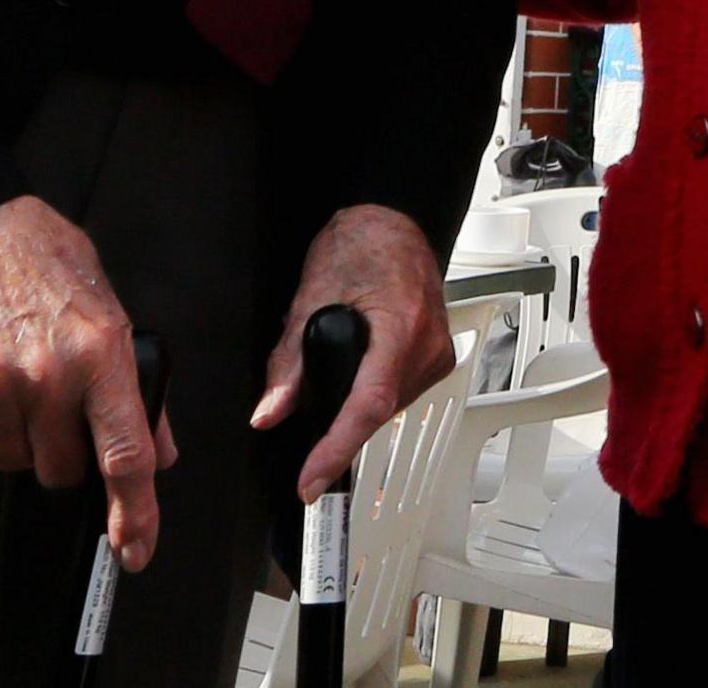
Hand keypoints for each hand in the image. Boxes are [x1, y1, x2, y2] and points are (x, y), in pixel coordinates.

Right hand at [0, 195, 176, 568]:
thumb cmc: (43, 259)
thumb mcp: (106, 306)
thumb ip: (133, 383)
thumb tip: (157, 452)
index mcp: (100, 353)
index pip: (126, 454)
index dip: (134, 513)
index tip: (134, 549)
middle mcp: (49, 375)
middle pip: (63, 471)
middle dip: (65, 453)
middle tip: (56, 406)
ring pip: (14, 463)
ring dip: (19, 441)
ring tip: (15, 383)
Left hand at [250, 206, 455, 498]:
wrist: (394, 225)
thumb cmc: (361, 245)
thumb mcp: (310, 297)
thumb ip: (288, 363)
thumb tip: (269, 413)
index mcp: (399, 327)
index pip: (367, 406)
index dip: (336, 450)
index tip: (311, 482)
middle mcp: (427, 347)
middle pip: (374, 412)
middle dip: (335, 418)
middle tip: (307, 387)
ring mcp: (437, 356)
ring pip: (386, 407)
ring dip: (354, 402)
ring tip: (339, 358)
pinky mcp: (437, 360)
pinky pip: (397, 393)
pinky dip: (370, 390)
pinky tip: (360, 362)